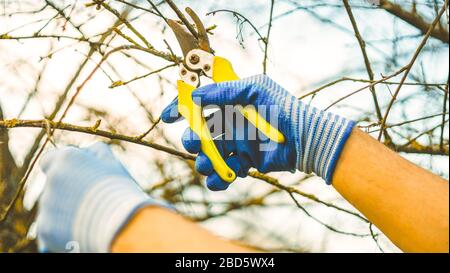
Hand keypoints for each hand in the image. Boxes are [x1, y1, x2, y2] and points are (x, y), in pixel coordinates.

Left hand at [37, 142, 166, 251]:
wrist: (123, 223)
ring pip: (53, 209)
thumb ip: (93, 152)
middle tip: (89, 204)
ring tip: (91, 220)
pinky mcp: (46, 229)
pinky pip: (50, 230)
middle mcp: (53, 179)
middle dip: (66, 194)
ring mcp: (47, 205)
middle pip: (53, 187)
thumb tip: (83, 154)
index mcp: (67, 159)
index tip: (72, 179)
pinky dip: (61, 233)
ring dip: (65, 213)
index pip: (48, 161)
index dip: (60, 170)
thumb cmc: (121, 191)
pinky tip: (80, 233)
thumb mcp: (112, 162)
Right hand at [161, 75, 354, 190]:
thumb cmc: (282, 109)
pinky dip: (219, 180)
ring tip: (210, 165)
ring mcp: (238, 144)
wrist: (306, 139)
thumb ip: (225, 91)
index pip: (200, 105)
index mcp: (231, 103)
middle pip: (201, 134)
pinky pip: (225, 172)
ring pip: (210, 156)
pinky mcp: (245, 162)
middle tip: (196, 144)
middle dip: (193, 140)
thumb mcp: (255, 91)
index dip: (181, 110)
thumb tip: (195, 96)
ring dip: (205, 162)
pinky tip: (222, 180)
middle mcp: (231, 123)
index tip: (168, 117)